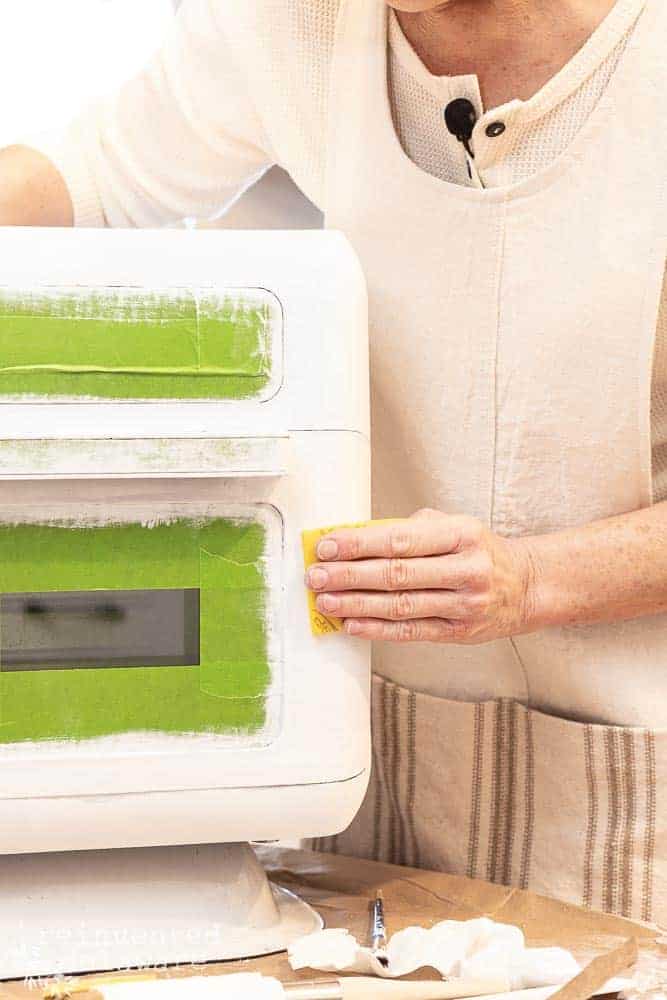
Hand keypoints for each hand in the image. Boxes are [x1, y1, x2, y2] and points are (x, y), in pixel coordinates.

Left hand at [305, 509, 536, 642]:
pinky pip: (411, 631)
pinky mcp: (460, 633)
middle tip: (316, 575)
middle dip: (349, 575)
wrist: (526, 586)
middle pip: (397, 574)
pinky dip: (377, 629)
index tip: (327, 546)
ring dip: (356, 605)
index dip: (360, 544)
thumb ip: (410, 530)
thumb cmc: (478, 550)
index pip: (402, 539)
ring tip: (325, 601)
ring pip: (401, 606)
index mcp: (462, 534)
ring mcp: (465, 605)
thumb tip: (356, 538)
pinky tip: (351, 624)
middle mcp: (466, 569)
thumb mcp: (453, 527)